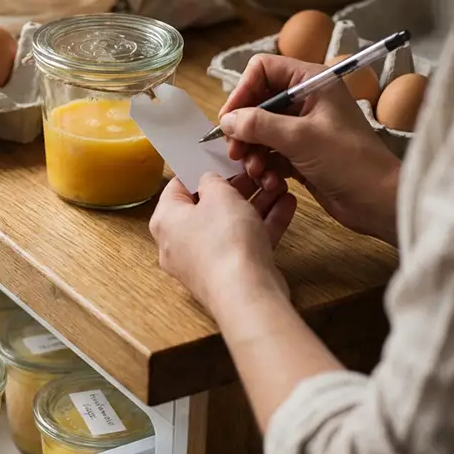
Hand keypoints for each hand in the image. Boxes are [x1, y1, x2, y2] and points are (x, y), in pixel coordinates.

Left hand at [149, 172, 295, 315]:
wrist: (246, 292)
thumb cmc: (224, 242)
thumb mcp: (219, 195)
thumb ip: (213, 180)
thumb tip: (209, 179)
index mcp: (166, 221)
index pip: (177, 188)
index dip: (199, 171)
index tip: (218, 161)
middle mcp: (179, 243)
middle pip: (207, 207)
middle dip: (237, 188)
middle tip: (255, 173)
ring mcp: (205, 260)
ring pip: (231, 225)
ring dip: (256, 204)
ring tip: (277, 185)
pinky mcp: (230, 273)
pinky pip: (246, 242)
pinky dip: (265, 224)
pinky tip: (286, 205)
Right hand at [219, 54, 400, 244]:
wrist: (378, 201)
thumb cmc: (350, 162)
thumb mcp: (299, 138)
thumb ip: (258, 124)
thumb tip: (226, 120)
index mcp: (312, 82)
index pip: (263, 70)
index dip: (242, 92)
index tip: (229, 120)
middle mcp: (306, 99)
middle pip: (256, 103)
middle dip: (243, 129)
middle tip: (236, 152)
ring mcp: (302, 126)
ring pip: (259, 130)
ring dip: (252, 152)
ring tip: (256, 172)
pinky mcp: (300, 152)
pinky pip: (269, 152)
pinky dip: (264, 166)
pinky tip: (271, 181)